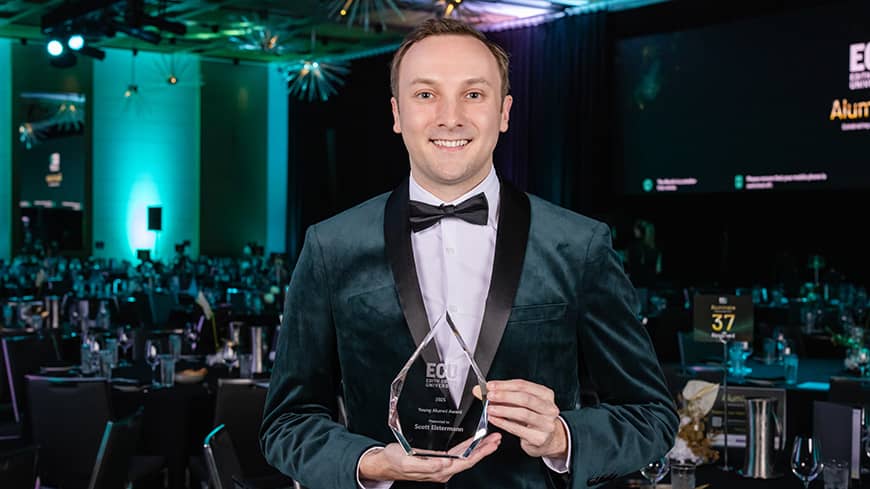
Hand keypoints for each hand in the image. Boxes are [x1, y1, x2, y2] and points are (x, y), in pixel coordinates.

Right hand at [359, 433, 500, 482]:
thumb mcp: (408, 461)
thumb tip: (444, 464)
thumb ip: (427, 464)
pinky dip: (468, 445)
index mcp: (439, 470)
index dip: (480, 452)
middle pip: (469, 459)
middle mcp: (443, 469)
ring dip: (479, 447)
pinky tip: (472, 440)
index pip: (465, 461)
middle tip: (497, 437)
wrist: (384, 462)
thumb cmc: (394, 460)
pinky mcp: (437, 459)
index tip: (491, 443)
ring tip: (491, 437)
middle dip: (484, 448)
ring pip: (465, 456)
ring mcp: (441, 465)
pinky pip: (457, 453)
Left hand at [473, 379, 567, 458]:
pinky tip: (494, 419)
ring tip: (490, 409)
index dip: (505, 385)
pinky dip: (503, 423)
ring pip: (523, 414)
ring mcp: (546, 424)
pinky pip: (518, 429)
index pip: (523, 385)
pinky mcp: (539, 438)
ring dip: (503, 410)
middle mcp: (550, 408)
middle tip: (490, 396)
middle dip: (505, 396)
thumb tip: (480, 390)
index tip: (490, 386)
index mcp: (546, 394)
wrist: (546, 439)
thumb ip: (501, 395)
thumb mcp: (519, 404)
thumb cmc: (532, 418)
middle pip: (525, 398)